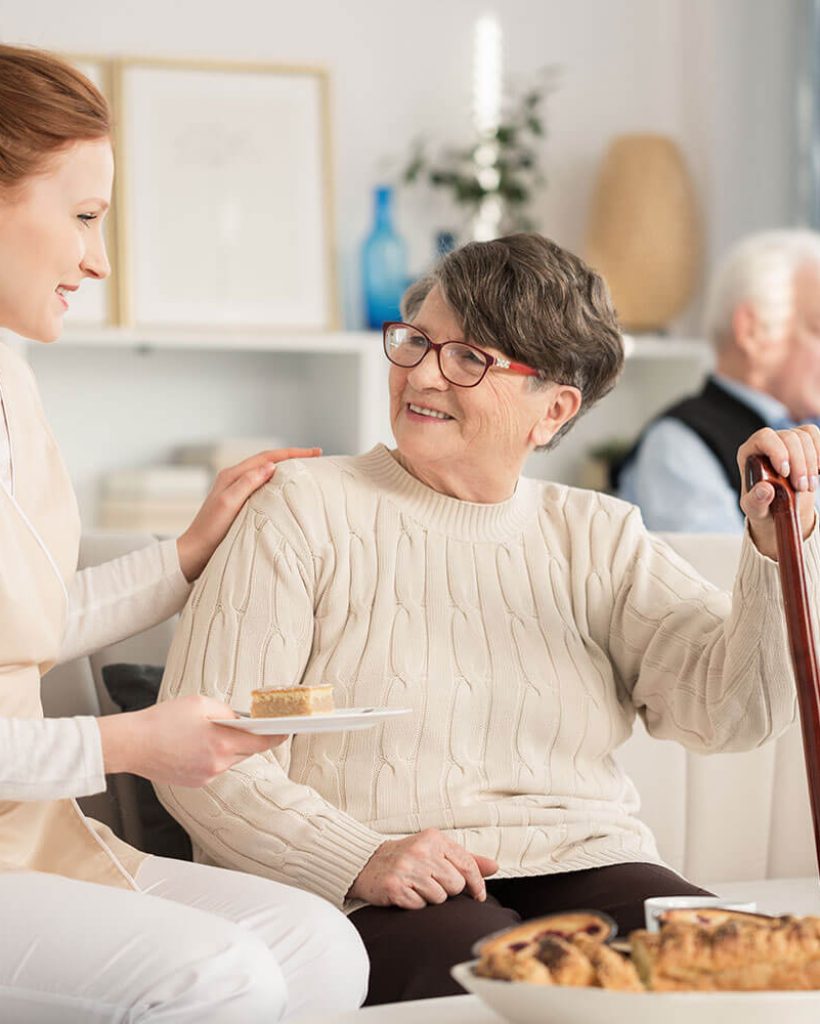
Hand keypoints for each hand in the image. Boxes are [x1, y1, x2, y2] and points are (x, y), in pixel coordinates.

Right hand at [98, 694, 285, 786]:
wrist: (132, 744)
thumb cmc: (162, 720)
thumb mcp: (201, 704)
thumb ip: (227, 712)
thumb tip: (242, 720)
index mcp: (221, 743)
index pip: (261, 743)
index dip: (277, 736)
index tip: (287, 731)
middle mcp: (217, 764)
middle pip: (246, 752)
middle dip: (247, 739)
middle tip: (240, 724)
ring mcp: (206, 776)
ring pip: (230, 760)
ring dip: (227, 748)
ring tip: (207, 733)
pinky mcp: (195, 783)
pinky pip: (214, 767)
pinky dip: (212, 756)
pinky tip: (195, 745)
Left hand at [176, 447, 321, 580]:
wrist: (194, 553)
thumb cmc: (210, 531)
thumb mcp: (228, 504)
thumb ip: (247, 483)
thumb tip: (270, 466)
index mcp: (232, 475)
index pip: (268, 457)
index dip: (293, 453)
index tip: (316, 451)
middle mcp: (234, 479)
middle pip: (268, 461)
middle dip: (293, 456)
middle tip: (316, 456)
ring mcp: (236, 491)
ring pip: (266, 472)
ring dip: (286, 468)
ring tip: (305, 469)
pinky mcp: (238, 504)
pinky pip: (262, 486)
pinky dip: (278, 483)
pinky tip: (286, 490)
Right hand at [347, 828, 497, 909]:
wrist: (367, 863)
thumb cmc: (408, 858)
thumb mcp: (436, 850)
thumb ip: (466, 859)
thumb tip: (495, 866)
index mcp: (434, 839)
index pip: (467, 865)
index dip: (477, 884)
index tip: (478, 895)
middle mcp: (421, 851)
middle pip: (456, 885)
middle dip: (448, 890)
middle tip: (431, 882)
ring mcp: (407, 869)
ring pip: (439, 898)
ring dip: (431, 898)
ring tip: (417, 886)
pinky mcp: (395, 887)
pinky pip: (420, 907)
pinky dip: (415, 904)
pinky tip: (406, 893)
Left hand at [737, 425, 819, 558]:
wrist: (780, 508)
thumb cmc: (763, 506)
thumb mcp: (755, 509)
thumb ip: (756, 501)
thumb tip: (764, 489)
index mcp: (749, 453)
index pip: (764, 438)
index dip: (778, 452)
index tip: (785, 473)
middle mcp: (767, 442)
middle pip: (788, 437)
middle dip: (799, 463)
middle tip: (802, 488)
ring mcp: (785, 441)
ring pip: (804, 436)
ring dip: (811, 463)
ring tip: (809, 487)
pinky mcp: (802, 442)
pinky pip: (814, 433)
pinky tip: (819, 471)